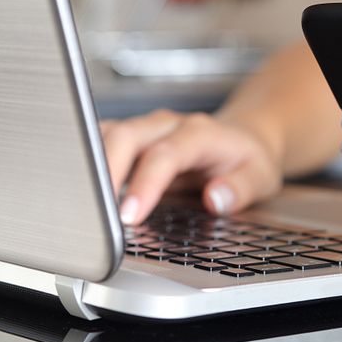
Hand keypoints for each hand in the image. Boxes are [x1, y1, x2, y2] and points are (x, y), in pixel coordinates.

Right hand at [100, 110, 282, 225]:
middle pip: (126, 136)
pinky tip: (81, 191)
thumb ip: (241, 189)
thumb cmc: (247, 159)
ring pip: (106, 135)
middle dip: (105, 173)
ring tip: (82, 206)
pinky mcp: (130, 139)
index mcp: (200, 133)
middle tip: (97, 215)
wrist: (241, 138)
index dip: (145, 184)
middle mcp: (167, 126)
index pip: (165, 154)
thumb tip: (216, 198)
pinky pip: (100, 143)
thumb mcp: (260, 177)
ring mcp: (146, 129)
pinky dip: (86, 165)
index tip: (129, 216)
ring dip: (90, 167)